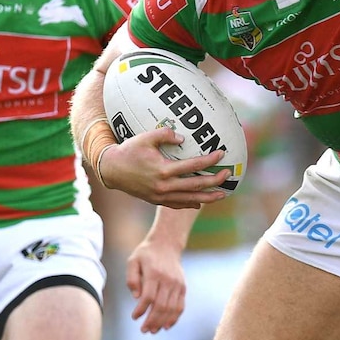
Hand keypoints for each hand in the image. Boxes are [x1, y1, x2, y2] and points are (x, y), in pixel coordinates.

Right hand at [99, 127, 231, 207]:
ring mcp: (160, 196)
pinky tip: (201, 202)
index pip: (193, 166)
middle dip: (214, 181)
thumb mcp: (145, 137)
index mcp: (163, 170)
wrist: (112, 170)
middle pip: (196, 185)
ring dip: (208, 197)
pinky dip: (191, 204)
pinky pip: (178, 205)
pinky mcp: (156, 201)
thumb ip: (164, 134)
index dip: (209, 160)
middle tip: (228, 175)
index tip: (221, 153)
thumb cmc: (129, 151)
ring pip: (190, 199)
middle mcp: (164, 186)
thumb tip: (183, 138)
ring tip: (222, 194)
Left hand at [125, 232, 185, 333]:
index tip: (134, 317)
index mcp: (154, 273)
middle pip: (161, 306)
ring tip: (153, 330)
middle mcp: (168, 280)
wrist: (166, 244)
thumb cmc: (146, 254)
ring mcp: (177, 284)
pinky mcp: (183, 287)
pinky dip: (174, 318)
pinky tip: (166, 326)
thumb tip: (136, 297)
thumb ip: (132, 279)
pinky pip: (180, 306)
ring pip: (171, 308)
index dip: (141, 310)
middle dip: (152, 321)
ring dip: (162, 322)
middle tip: (144, 330)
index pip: (148, 297)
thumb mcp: (133, 261)